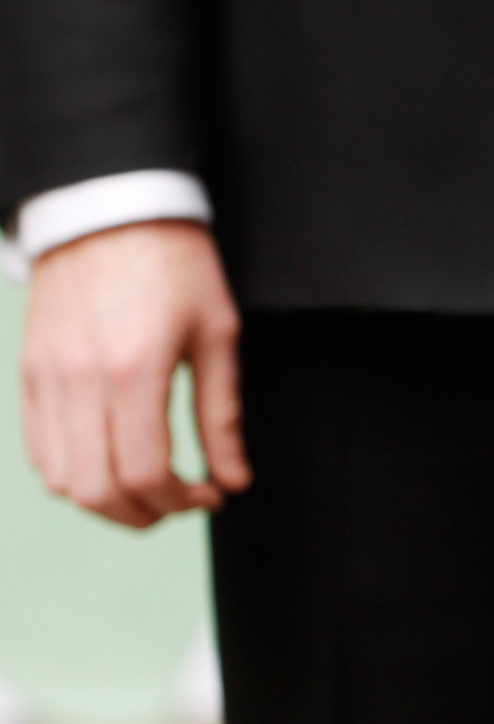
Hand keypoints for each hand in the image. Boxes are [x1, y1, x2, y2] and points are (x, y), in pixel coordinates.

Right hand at [19, 219, 249, 526]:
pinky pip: (39, 448)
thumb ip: (222, 415)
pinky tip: (111, 462)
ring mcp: (45, 376)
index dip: (180, 500)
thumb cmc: (177, 267)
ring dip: (106, 501)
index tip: (210, 496)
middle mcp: (80, 379)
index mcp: (134, 369)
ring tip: (149, 489)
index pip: (145, 471)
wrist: (110, 210)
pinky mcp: (28, 371)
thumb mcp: (217, 335)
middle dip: (144, 513)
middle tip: (181, 503)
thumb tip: (235, 481)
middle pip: (96, 488)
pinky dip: (72, 473)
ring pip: (60, 478)